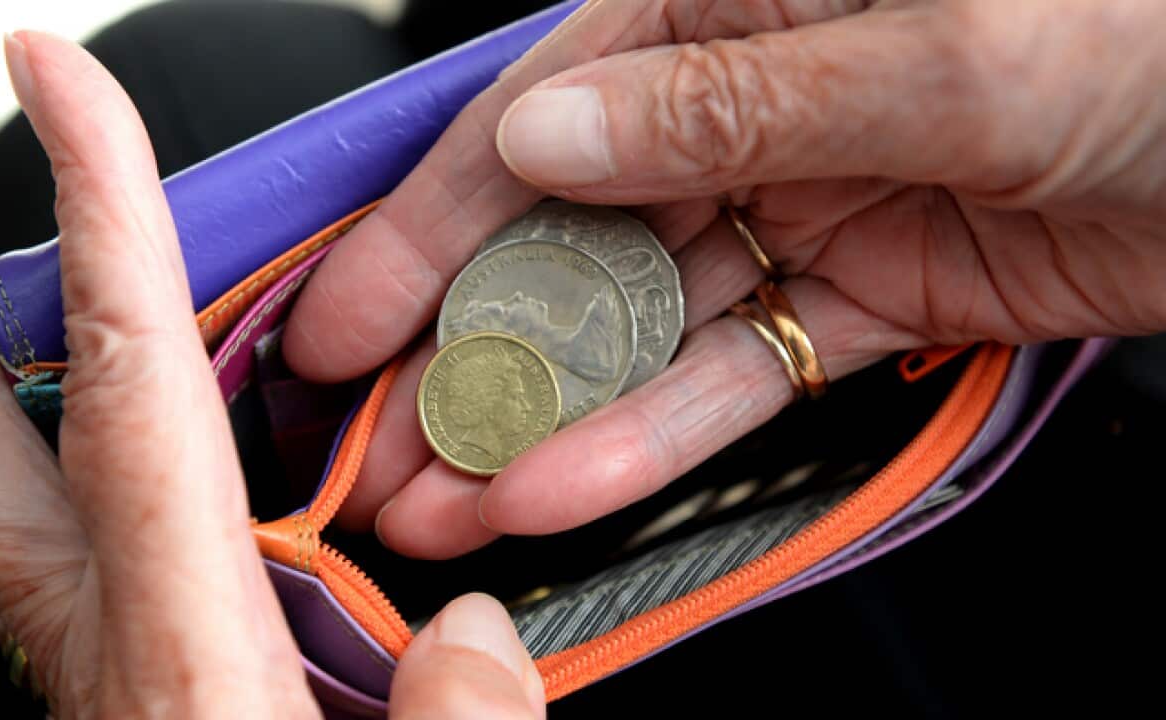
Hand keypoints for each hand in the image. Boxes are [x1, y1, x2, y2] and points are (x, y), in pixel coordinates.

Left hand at [0, 35, 541, 718]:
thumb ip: (456, 718)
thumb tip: (471, 628)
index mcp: (187, 666)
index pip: (132, 389)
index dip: (101, 213)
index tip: (61, 87)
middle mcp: (106, 655)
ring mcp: (95, 671)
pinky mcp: (119, 692)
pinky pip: (50, 535)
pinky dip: (49, 440)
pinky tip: (105, 423)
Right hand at [283, 0, 1165, 558]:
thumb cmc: (1153, 23)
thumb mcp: (941, 45)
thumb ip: (731, 102)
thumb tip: (550, 130)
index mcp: (734, 2)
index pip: (539, 118)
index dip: (425, 227)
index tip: (341, 317)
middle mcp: (745, 104)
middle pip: (565, 238)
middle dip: (461, 346)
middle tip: (374, 440)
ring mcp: (797, 206)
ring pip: (641, 326)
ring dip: (542, 417)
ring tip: (448, 500)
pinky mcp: (855, 297)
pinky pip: (739, 375)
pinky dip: (656, 436)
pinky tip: (568, 485)